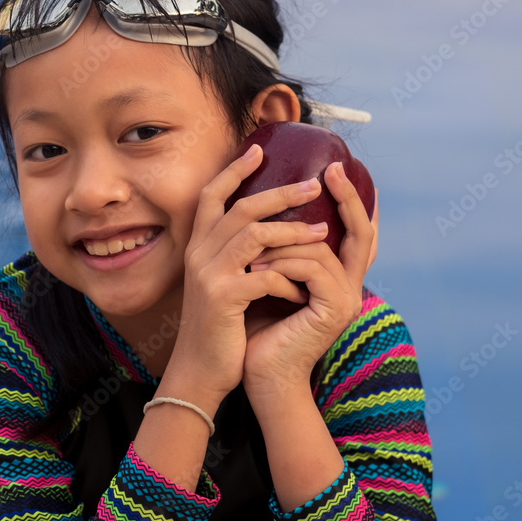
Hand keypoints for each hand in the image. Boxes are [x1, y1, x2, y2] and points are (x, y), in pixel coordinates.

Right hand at [165, 144, 330, 407]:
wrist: (199, 369)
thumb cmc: (218, 326)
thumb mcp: (220, 282)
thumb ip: (234, 255)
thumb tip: (264, 230)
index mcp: (198, 246)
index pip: (212, 196)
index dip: (233, 171)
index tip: (258, 151)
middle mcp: (199, 254)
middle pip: (240, 207)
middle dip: (279, 192)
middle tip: (313, 184)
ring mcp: (209, 274)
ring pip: (254, 234)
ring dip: (293, 230)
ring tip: (323, 229)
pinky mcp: (223, 298)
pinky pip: (264, 276)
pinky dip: (288, 279)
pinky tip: (302, 287)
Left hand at [240, 161, 377, 403]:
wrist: (254, 373)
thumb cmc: (253, 326)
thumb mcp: (264, 277)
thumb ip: (275, 248)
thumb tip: (262, 206)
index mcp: (335, 278)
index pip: (355, 232)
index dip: (353, 200)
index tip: (338, 168)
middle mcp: (349, 286)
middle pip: (362, 232)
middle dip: (348, 198)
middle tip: (330, 170)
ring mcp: (347, 299)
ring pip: (319, 248)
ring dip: (281, 242)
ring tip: (251, 252)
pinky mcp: (335, 310)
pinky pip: (310, 268)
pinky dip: (281, 263)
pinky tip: (257, 270)